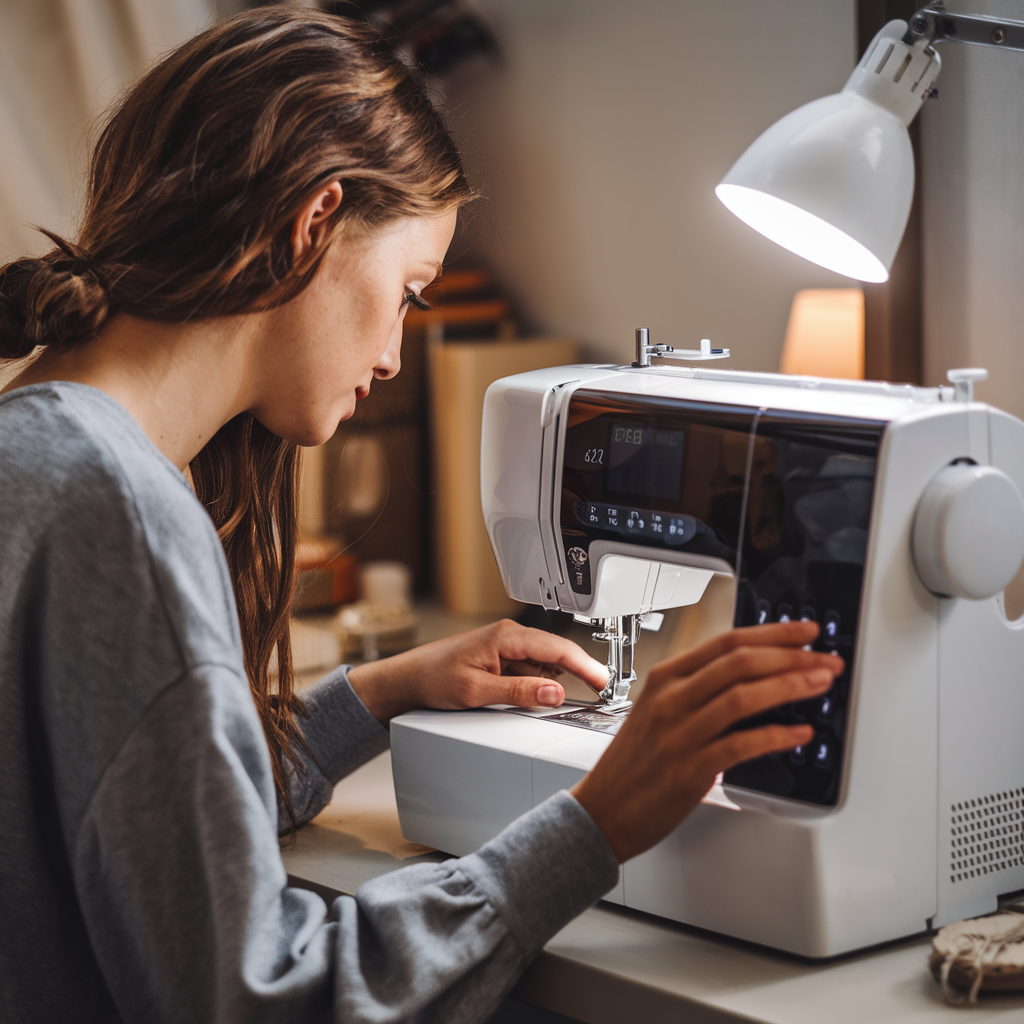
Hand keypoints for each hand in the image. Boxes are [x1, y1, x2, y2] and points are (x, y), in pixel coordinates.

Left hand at [347, 618, 607, 723]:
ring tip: (562, 694)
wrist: (409, 678)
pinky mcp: (504, 658)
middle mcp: (510, 636)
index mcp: (506, 636)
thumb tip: (554, 693)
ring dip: (556, 679)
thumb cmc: (434, 677)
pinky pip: (532, 669)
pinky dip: (539, 682)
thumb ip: (519, 693)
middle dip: (578, 671)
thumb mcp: (477, 691)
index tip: (603, 681)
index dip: (585, 665)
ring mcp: (508, 646)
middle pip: (556, 653)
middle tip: (600, 691)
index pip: (557, 648)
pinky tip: (534, 695)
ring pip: (545, 663)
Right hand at [571, 621, 843, 862]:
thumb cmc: (634, 764)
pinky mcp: (690, 769)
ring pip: (744, 696)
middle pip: (740, 662)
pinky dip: (777, 735)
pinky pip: (743, 744)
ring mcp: (679, 732)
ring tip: (820, 685)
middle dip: (792, 657)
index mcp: (664, 678)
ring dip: (791, 686)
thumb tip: (755, 677)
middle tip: (826, 660)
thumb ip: (697, 691)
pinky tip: (801, 733)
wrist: (603, 809)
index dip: (773, 633)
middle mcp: (670, 699)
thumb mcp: (657, 711)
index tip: (805, 632)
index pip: (727, 642)